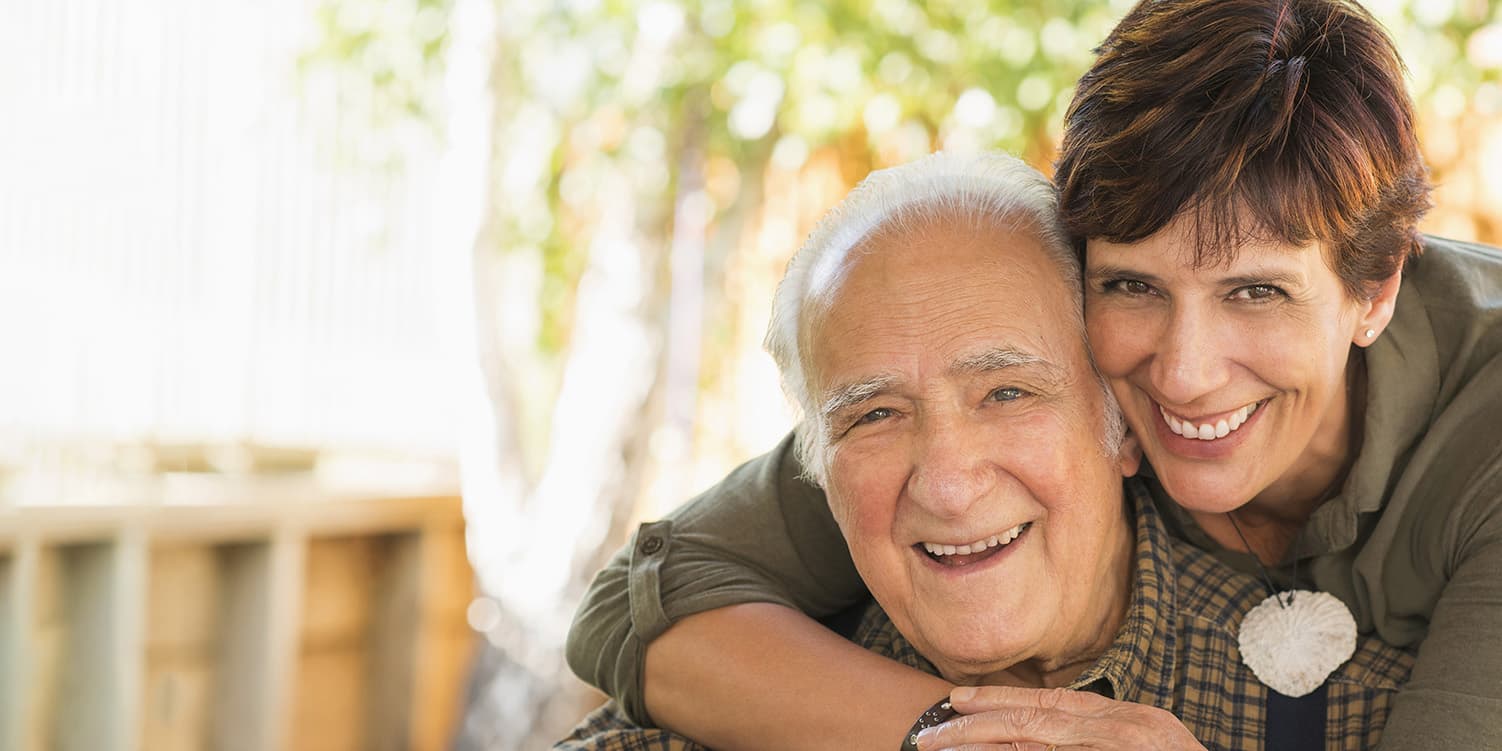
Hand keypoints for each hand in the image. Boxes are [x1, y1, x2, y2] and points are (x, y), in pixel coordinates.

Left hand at [914, 686, 1206, 750]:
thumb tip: (1047, 738)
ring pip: (1036, 741)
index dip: (1002, 699)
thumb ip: (1103, 737)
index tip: (958, 700)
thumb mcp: (1149, 746)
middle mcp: (1126, 730)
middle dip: (977, 725)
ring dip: (985, 746)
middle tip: (931, 731)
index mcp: (1131, 721)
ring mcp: (1122, 749)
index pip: (1054, 702)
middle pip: (1035, 720)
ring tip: (940, 747)